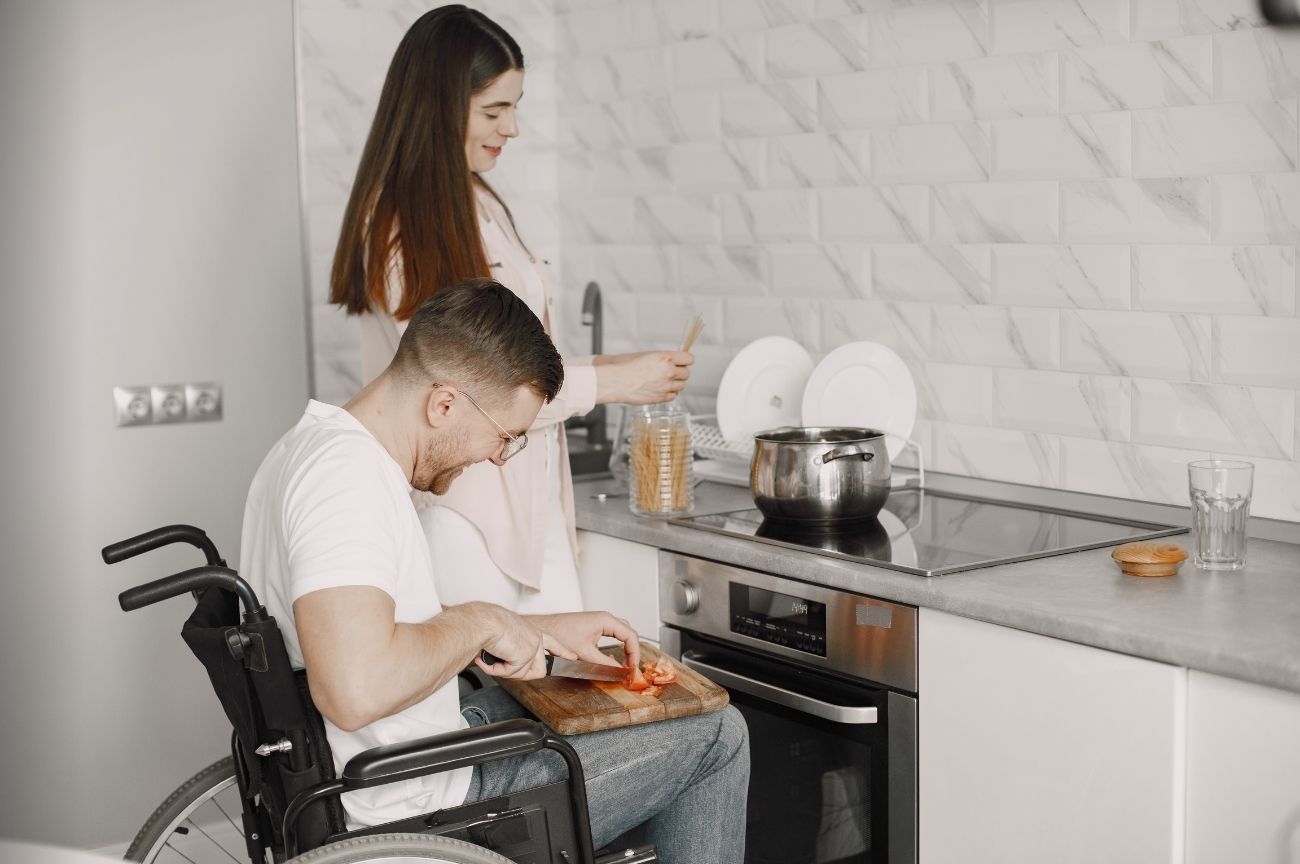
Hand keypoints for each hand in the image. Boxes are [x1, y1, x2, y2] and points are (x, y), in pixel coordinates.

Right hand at [473, 605, 577, 679]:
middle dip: (519, 672)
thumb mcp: (505, 636)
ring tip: (495, 655)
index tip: (573, 657)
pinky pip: (511, 674)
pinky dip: (496, 670)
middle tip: (502, 661)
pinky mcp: (527, 655)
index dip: (563, 652)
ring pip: (524, 674)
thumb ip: (514, 649)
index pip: (552, 643)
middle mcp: (535, 638)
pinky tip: (491, 657)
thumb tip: (511, 661)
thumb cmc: (486, 625)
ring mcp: (534, 647)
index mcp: (531, 631)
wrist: (482, 621)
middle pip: (538, 670)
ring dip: (506, 671)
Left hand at [526, 611, 640, 672]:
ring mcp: (599, 622)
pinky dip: (617, 647)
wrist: (542, 629)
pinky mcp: (593, 627)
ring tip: (625, 665)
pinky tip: (613, 659)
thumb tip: (619, 672)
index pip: (630, 636)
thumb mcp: (585, 654)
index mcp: (605, 620)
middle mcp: (604, 618)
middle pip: (628, 633)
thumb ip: (604, 664)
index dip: (635, 653)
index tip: (632, 668)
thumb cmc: (558, 634)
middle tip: (630, 668)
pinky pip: (612, 635)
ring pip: (621, 634)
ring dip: (625, 649)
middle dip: (632, 651)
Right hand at [593, 351, 692, 404]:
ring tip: (664, 382)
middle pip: (686, 373)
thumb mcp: (648, 355)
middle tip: (671, 372)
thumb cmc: (627, 366)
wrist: (617, 381)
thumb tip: (674, 361)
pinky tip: (661, 389)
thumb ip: (664, 358)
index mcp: (666, 357)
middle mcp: (669, 371)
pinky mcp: (662, 397)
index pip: (689, 359)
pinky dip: (670, 393)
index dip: (686, 360)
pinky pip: (674, 395)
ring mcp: (666, 385)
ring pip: (682, 385)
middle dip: (680, 372)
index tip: (683, 362)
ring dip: (676, 383)